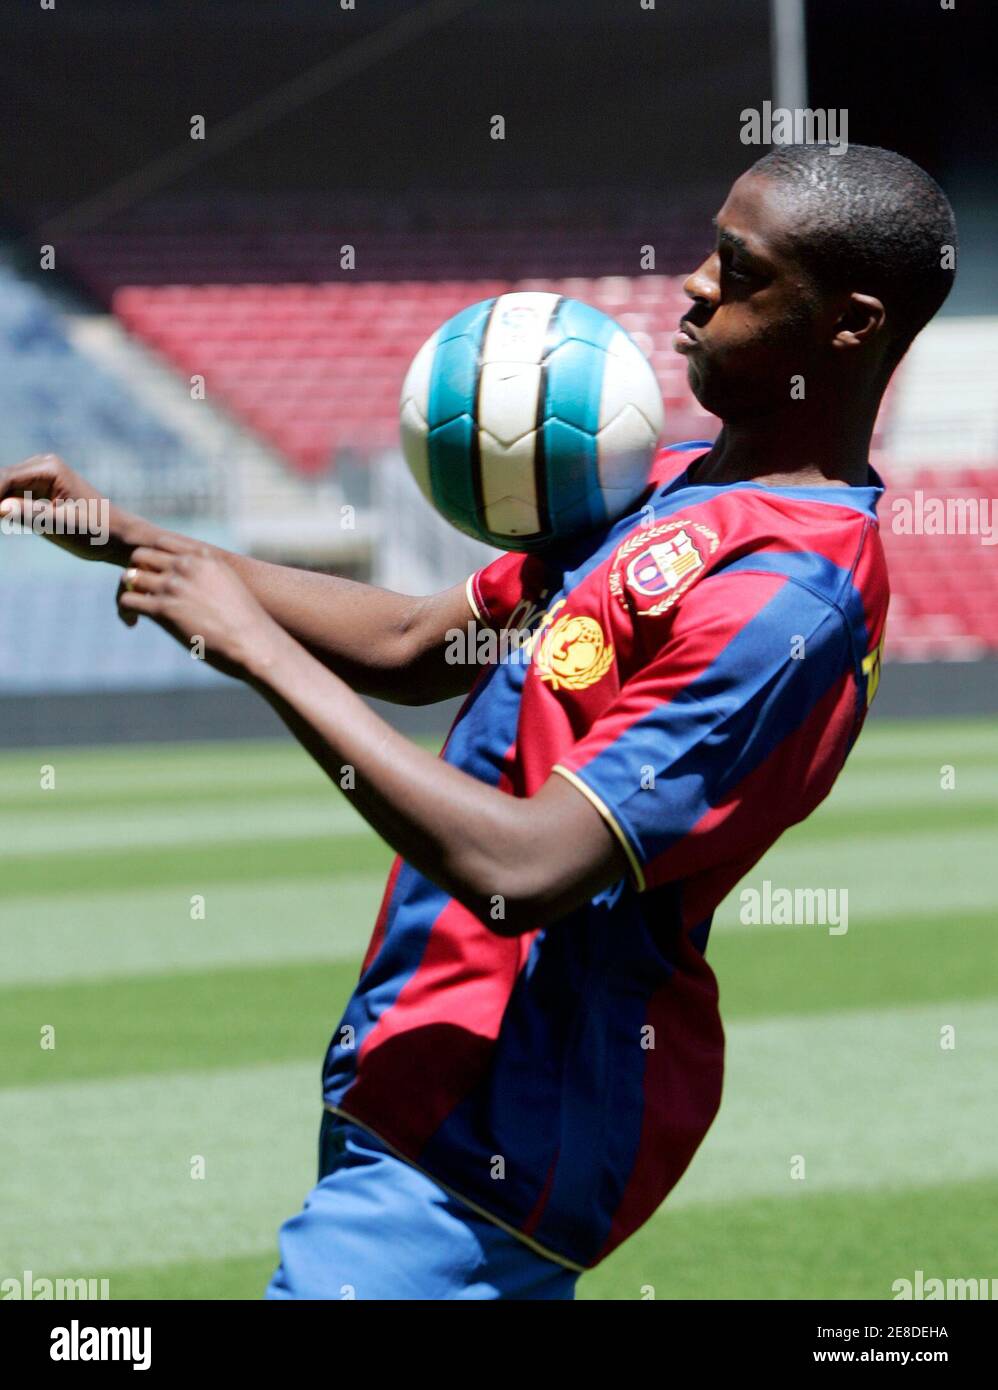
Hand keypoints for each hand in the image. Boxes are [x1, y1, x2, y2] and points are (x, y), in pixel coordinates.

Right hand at [0, 454, 149, 565]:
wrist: (119, 537)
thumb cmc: (97, 532)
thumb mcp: (63, 526)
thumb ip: (30, 514)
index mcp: (48, 468)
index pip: (4, 479)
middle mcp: (40, 467)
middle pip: (0, 481)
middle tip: (0, 523)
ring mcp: (37, 479)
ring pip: (2, 490)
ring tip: (3, 525)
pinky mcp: (36, 494)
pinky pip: (9, 499)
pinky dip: (2, 511)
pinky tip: (4, 524)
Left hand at [117, 547, 285, 681]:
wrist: (255, 643)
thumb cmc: (247, 623)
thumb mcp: (231, 589)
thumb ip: (212, 580)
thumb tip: (203, 589)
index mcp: (203, 557)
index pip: (161, 543)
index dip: (151, 557)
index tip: (150, 573)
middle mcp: (186, 566)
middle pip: (140, 556)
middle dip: (135, 570)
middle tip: (138, 590)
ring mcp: (174, 586)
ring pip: (130, 576)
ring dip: (128, 590)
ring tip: (134, 608)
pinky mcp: (163, 609)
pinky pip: (128, 600)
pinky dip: (125, 610)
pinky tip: (132, 622)